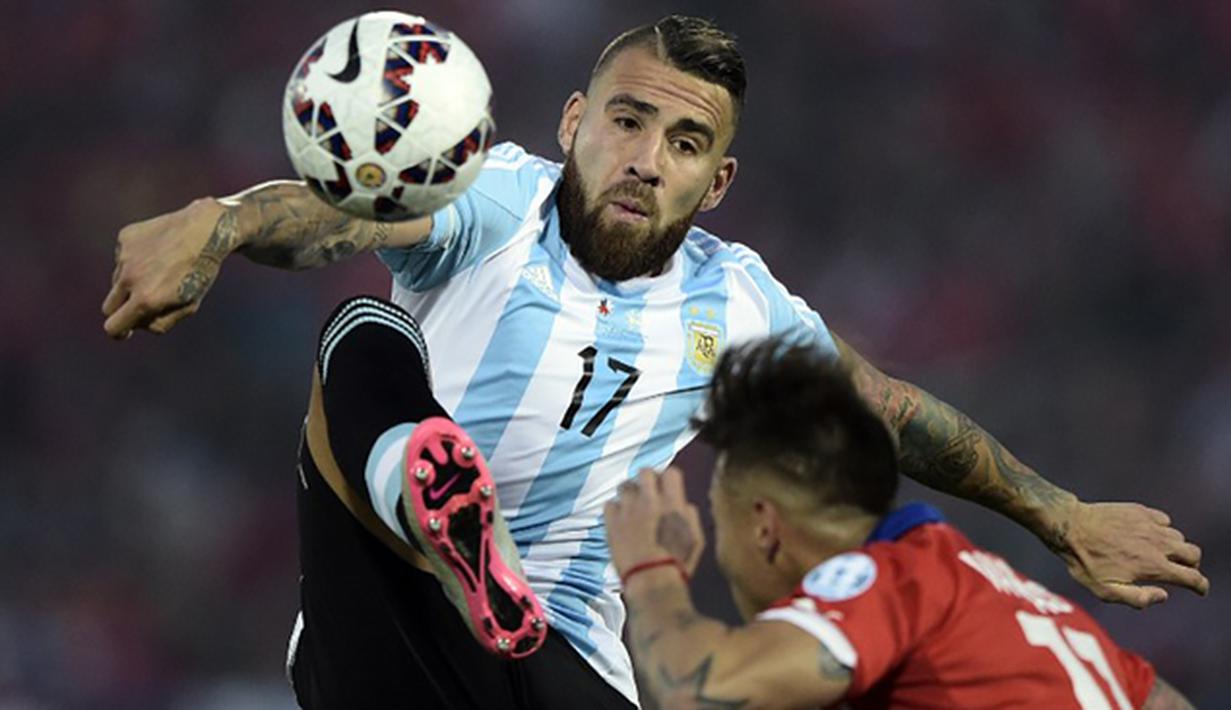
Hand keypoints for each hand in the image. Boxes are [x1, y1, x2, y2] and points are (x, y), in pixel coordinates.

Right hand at [102, 197, 238, 338]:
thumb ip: (160, 322)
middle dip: (123, 308)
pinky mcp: (125, 237)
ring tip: (161, 269)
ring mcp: (124, 256)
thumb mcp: (189, 305)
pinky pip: (123, 257)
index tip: (124, 330)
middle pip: (109, 307)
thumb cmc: (200, 272)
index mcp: (146, 300)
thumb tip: (133, 326)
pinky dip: (136, 258)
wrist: (206, 229)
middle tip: (142, 301)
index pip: (113, 327)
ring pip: (117, 280)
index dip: (119, 331)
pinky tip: (158, 250)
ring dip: (133, 281)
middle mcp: (130, 278)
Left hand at [604, 466, 705, 578]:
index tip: (666, 488)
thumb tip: (683, 505)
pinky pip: (609, 504)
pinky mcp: (612, 522)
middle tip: (647, 494)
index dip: (668, 479)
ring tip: (632, 508)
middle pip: (645, 472)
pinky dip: (614, 509)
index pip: (670, 472)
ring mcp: (629, 509)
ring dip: (629, 494)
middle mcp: (650, 500)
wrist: (652, 581)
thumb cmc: (678, 564)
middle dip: (646, 480)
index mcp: (674, 503)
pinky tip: (620, 521)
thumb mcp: (696, 539)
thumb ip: (690, 516)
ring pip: (624, 485)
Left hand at [1055, 501, 1207, 608]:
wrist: (1069, 527)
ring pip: (1179, 537)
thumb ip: (1138, 599)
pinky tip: (1147, 535)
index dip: (1201, 586)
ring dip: (1175, 548)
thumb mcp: (1106, 591)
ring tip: (1157, 554)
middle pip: (1194, 554)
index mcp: (1153, 566)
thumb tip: (1164, 595)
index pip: (1193, 577)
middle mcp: (1157, 544)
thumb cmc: (1084, 562)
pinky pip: (1164, 520)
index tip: (1199, 589)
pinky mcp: (1140, 511)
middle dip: (1192, 565)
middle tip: (1178, 570)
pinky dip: (1163, 530)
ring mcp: (1150, 525)